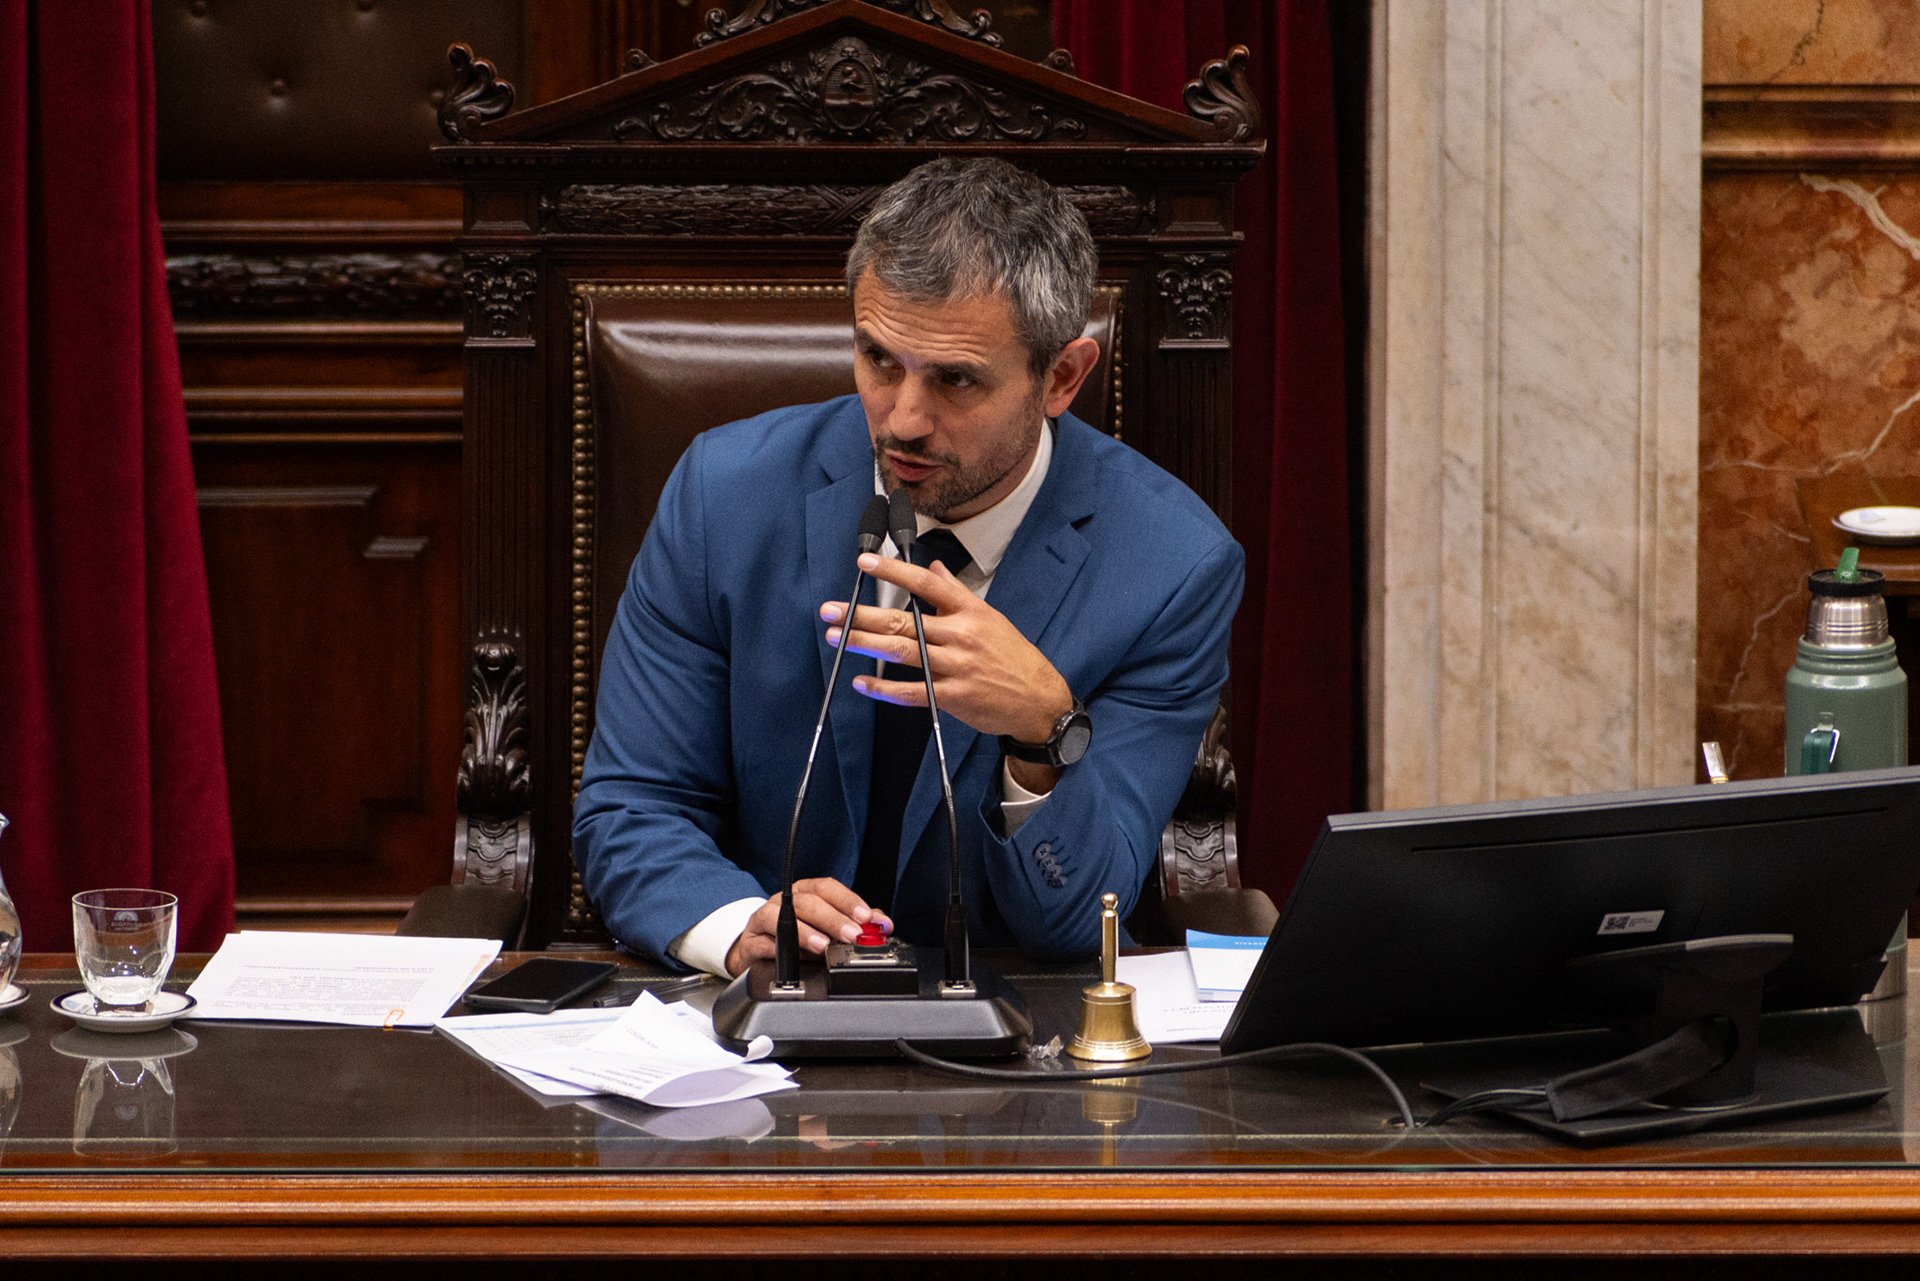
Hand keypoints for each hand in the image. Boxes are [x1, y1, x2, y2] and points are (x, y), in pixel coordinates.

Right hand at [724, 877, 889, 976]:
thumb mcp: (825, 929)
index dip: (848, 900)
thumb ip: (853, 923)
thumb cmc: (794, 938)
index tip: (867, 917)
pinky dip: (780, 949)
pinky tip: (794, 957)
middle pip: (808, 902)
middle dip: (834, 918)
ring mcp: (765, 918)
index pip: (827, 888)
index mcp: (805, 893)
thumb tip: (881, 924)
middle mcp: (784, 900)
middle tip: (852, 935)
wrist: (756, 953)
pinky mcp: (751, 941)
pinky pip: (764, 942)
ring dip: (805, 931)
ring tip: (823, 945)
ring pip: (783, 917)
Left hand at [822, 552, 1073, 746]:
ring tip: (836, 638)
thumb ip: (956, 593)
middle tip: (830, 610)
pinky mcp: (953, 697)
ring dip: (865, 645)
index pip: (925, 584)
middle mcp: (961, 635)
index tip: (864, 563)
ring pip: (902, 653)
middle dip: (861, 615)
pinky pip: (912, 691)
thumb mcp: (988, 617)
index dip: (892, 572)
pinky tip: (863, 683)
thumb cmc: (1012, 655)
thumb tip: (934, 567)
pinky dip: (884, 689)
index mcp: (970, 611)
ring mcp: (957, 667)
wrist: (1038, 699)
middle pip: (903, 621)